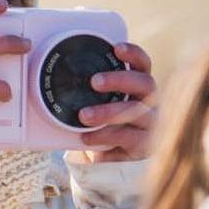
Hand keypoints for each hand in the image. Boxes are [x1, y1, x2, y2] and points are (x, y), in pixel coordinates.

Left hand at [73, 42, 156, 162]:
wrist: (106, 161)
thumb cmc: (101, 126)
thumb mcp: (97, 105)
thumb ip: (91, 91)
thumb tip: (57, 70)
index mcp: (139, 87)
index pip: (143, 65)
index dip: (133, 54)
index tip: (116, 48)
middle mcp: (150, 102)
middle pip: (146, 83)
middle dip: (119, 79)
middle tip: (94, 81)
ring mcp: (151, 124)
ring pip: (136, 111)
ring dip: (108, 111)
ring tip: (83, 115)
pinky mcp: (145, 146)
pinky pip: (129, 137)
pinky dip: (106, 135)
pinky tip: (87, 137)